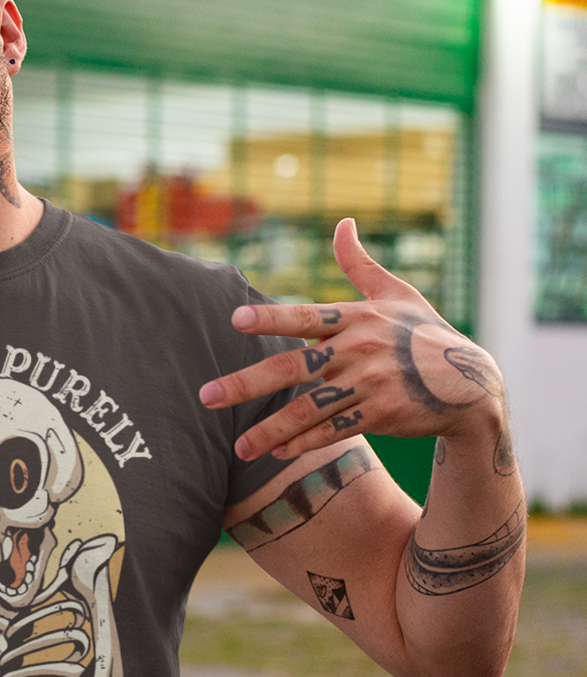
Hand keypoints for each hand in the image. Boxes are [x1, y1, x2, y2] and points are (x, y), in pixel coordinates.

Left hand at [199, 219, 505, 460]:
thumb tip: (343, 223)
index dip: (272, 317)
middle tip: (206, 397)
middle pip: (293, 368)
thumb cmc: (424, 334)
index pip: (306, 316)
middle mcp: (359, 351)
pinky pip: (334, 432)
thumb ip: (359, 264)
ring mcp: (369, 385)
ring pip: (308, 409)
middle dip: (246, 384)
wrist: (470, 383)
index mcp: (357, 318)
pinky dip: (305, 443)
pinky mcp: (380, 415)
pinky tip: (277, 453)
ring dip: (270, 430)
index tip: (236, 319)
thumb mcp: (397, 293)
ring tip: (239, 447)